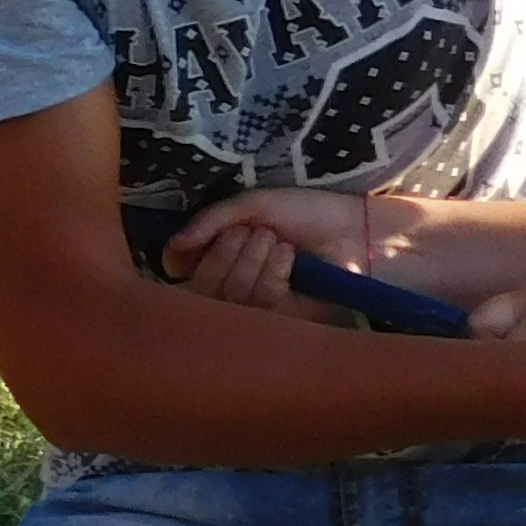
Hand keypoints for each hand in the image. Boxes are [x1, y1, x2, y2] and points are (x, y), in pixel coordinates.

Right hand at [160, 187, 377, 320]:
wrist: (357, 230)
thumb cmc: (306, 213)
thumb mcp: (251, 205)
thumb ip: (207, 223)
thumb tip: (168, 253)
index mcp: (227, 257)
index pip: (188, 274)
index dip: (188, 261)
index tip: (196, 246)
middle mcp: (240, 283)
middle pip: (204, 289)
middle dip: (223, 254)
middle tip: (250, 234)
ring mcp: (264, 304)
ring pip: (231, 299)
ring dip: (248, 263)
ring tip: (275, 242)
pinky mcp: (289, 319)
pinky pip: (261, 308)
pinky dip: (270, 277)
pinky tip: (289, 259)